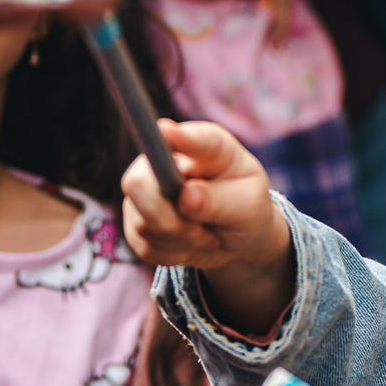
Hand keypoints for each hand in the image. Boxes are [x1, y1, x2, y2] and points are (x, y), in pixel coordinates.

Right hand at [120, 120, 293, 330]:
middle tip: (197, 232)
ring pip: (142, 223)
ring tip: (203, 235)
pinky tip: (188, 244)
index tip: (166, 131)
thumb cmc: (245, 208)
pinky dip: (170, 254)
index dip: (175, 136)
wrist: (235, 234)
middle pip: (138, 183)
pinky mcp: (137, 218)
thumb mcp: (248, 206)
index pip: (189, 138)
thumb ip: (221, 201)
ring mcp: (146, 187)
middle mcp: (166, 159)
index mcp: (205, 146)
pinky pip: (143, 245)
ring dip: (177, 241)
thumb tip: (186, 197)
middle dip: (166, 219)